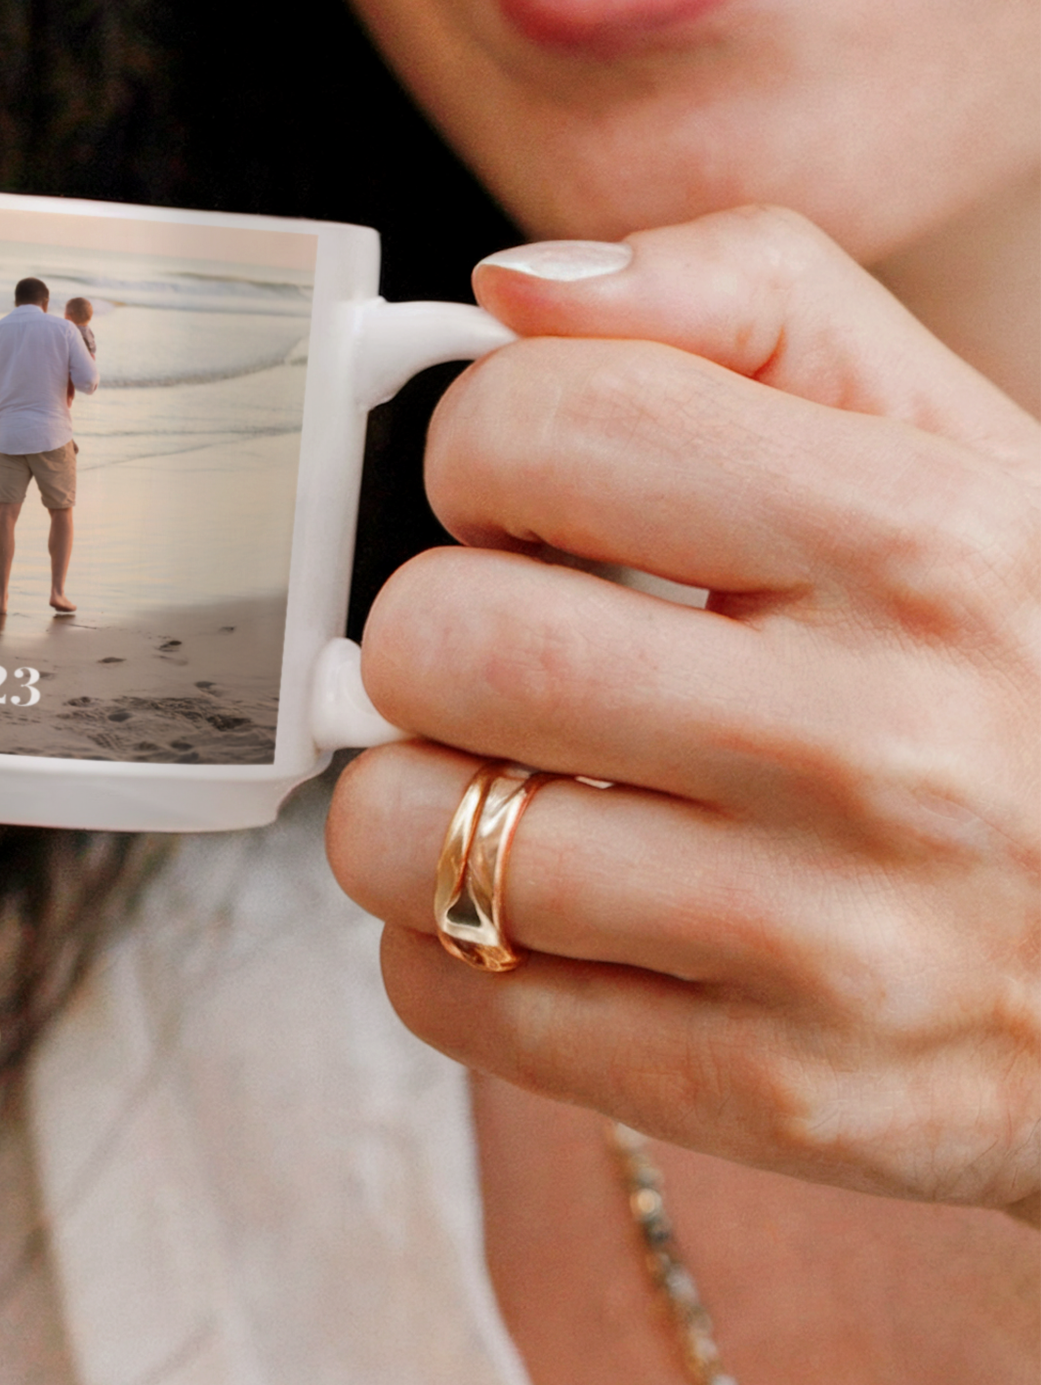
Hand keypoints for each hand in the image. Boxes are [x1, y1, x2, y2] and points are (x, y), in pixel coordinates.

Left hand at [326, 208, 1040, 1224]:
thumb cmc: (1034, 668)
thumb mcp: (963, 448)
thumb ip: (752, 306)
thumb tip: (515, 290)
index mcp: (920, 542)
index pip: (539, 427)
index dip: (482, 453)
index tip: (525, 504)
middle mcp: (876, 746)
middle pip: (442, 639)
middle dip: (430, 632)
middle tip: (509, 651)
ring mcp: (822, 943)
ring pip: (407, 831)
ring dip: (413, 796)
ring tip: (511, 782)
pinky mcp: (767, 1095)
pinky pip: (446, 993)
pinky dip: (441, 938)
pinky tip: (543, 905)